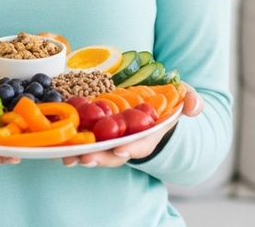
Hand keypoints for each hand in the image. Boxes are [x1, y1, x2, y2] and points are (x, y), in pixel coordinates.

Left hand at [61, 83, 203, 167]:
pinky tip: (59, 144)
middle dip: (100, 157)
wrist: (159, 103)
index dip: (132, 148)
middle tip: (85, 158)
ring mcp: (115, 137)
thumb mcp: (186, 98)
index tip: (121, 150)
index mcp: (151, 134)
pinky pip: (87, 139)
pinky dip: (74, 143)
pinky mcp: (102, 130)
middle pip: (114, 154)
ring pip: (98, 151)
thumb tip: (194, 106)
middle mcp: (131, 140)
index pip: (142, 144)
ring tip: (67, 156)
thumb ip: (192, 101)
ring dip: (82, 154)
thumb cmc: (172, 102)